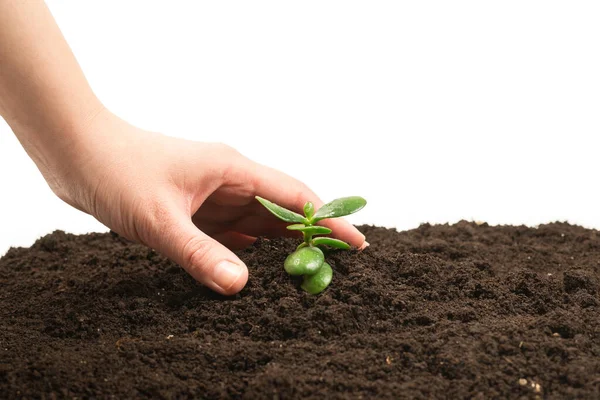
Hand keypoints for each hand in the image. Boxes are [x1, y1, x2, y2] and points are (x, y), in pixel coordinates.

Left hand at [54, 110, 366, 294]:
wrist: (76, 151)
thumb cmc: (116, 171)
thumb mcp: (159, 218)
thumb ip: (199, 252)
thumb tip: (241, 286)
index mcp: (232, 169)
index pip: (294, 196)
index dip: (328, 220)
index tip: (357, 243)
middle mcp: (229, 179)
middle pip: (282, 211)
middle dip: (310, 237)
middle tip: (336, 268)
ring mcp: (212, 193)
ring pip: (258, 222)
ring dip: (280, 245)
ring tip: (305, 273)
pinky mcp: (195, 207)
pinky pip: (232, 230)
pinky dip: (248, 248)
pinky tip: (256, 267)